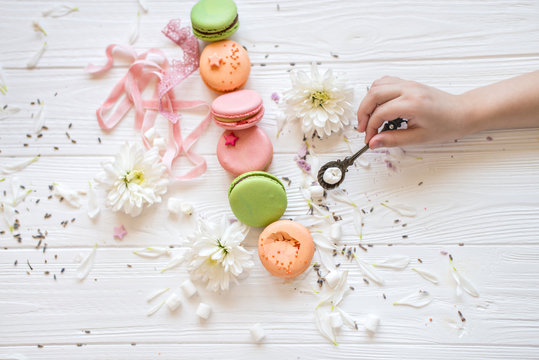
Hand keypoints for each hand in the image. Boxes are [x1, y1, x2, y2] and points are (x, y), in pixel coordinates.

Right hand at [357, 76, 471, 148]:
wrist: (463, 113)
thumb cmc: (447, 125)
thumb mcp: (419, 138)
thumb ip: (393, 140)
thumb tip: (373, 142)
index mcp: (412, 103)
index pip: (380, 113)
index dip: (370, 128)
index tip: (369, 139)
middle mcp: (409, 89)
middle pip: (373, 95)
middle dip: (363, 113)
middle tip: (363, 128)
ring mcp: (409, 84)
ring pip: (377, 86)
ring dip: (368, 102)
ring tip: (369, 118)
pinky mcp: (409, 83)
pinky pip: (385, 83)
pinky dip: (376, 93)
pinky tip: (378, 107)